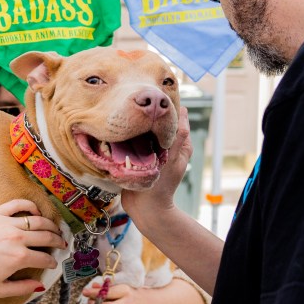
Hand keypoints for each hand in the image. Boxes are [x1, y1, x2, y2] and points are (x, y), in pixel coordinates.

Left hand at [0, 199, 64, 297]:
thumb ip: (21, 288)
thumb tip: (40, 285)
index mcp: (19, 258)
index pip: (45, 258)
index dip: (52, 262)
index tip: (53, 263)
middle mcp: (17, 239)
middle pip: (47, 237)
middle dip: (58, 241)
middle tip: (61, 244)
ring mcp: (7, 224)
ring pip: (38, 220)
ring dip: (50, 225)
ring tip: (54, 229)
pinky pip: (18, 204)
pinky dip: (30, 206)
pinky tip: (35, 211)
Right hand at [121, 105, 191, 219]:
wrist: (146, 209)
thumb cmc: (162, 184)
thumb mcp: (173, 158)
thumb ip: (178, 136)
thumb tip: (183, 111)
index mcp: (178, 145)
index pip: (174, 118)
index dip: (166, 106)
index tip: (154, 94)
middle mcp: (165, 147)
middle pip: (157, 123)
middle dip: (148, 114)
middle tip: (136, 102)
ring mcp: (150, 153)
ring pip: (143, 132)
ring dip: (136, 125)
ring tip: (126, 114)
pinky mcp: (137, 160)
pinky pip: (132, 143)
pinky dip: (128, 136)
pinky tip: (119, 131)